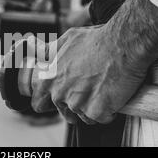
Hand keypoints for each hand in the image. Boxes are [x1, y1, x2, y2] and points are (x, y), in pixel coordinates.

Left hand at [28, 0, 157, 124]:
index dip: (50, 103)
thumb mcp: (68, 39)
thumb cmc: (97, 39)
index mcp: (50, 78)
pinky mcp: (96, 111)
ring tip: (104, 88)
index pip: (39, 103)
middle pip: (65, 112)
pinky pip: (101, 118)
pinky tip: (113, 95)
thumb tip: (33, 49)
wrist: (123, 44)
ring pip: (84, 116)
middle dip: (78, 105)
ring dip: (94, 107)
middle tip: (92, 89)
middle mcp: (60, 93)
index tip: (61, 101)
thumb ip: (50, 51)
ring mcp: (77, 104)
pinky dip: (108, 111)